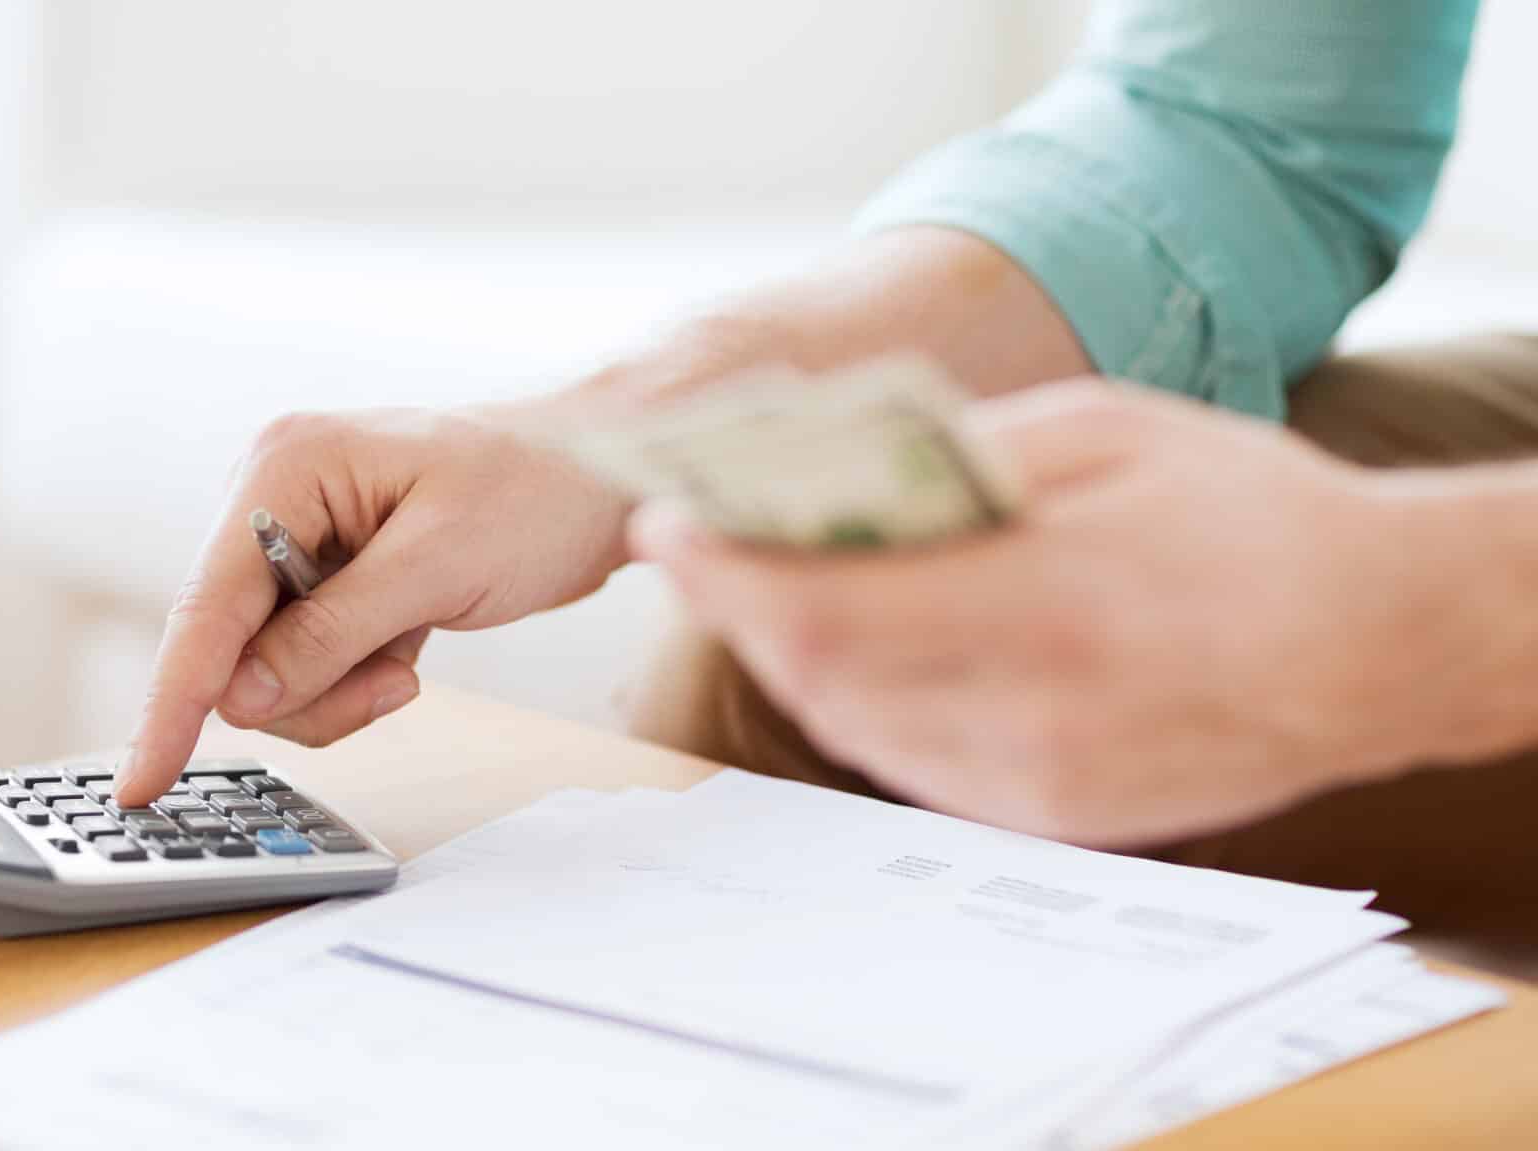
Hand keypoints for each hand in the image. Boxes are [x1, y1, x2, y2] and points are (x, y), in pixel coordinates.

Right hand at [116, 405, 631, 804]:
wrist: (605, 474)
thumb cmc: (536, 491)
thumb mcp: (437, 566)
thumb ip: (332, 633)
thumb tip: (242, 698)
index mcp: (282, 467)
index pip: (205, 604)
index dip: (172, 700)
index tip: (139, 781)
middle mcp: (271, 498)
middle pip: (230, 646)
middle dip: (306, 689)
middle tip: (395, 682)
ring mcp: (296, 541)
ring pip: (267, 668)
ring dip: (338, 689)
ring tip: (411, 660)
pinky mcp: (327, 579)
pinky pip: (306, 662)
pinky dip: (353, 679)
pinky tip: (409, 647)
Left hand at [631, 380, 1459, 846]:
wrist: (1383, 640)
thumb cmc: (1251, 515)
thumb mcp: (1106, 433)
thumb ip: (962, 455)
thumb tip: (833, 467)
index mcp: (1046, 606)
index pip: (824, 610)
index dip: (725, 574)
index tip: (666, 529)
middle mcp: (1034, 717)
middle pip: (820, 679)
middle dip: (745, 611)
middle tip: (705, 551)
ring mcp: (1042, 785)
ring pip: (856, 729)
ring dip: (797, 659)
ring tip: (770, 589)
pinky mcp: (1056, 821)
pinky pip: (915, 764)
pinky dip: (867, 703)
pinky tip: (865, 648)